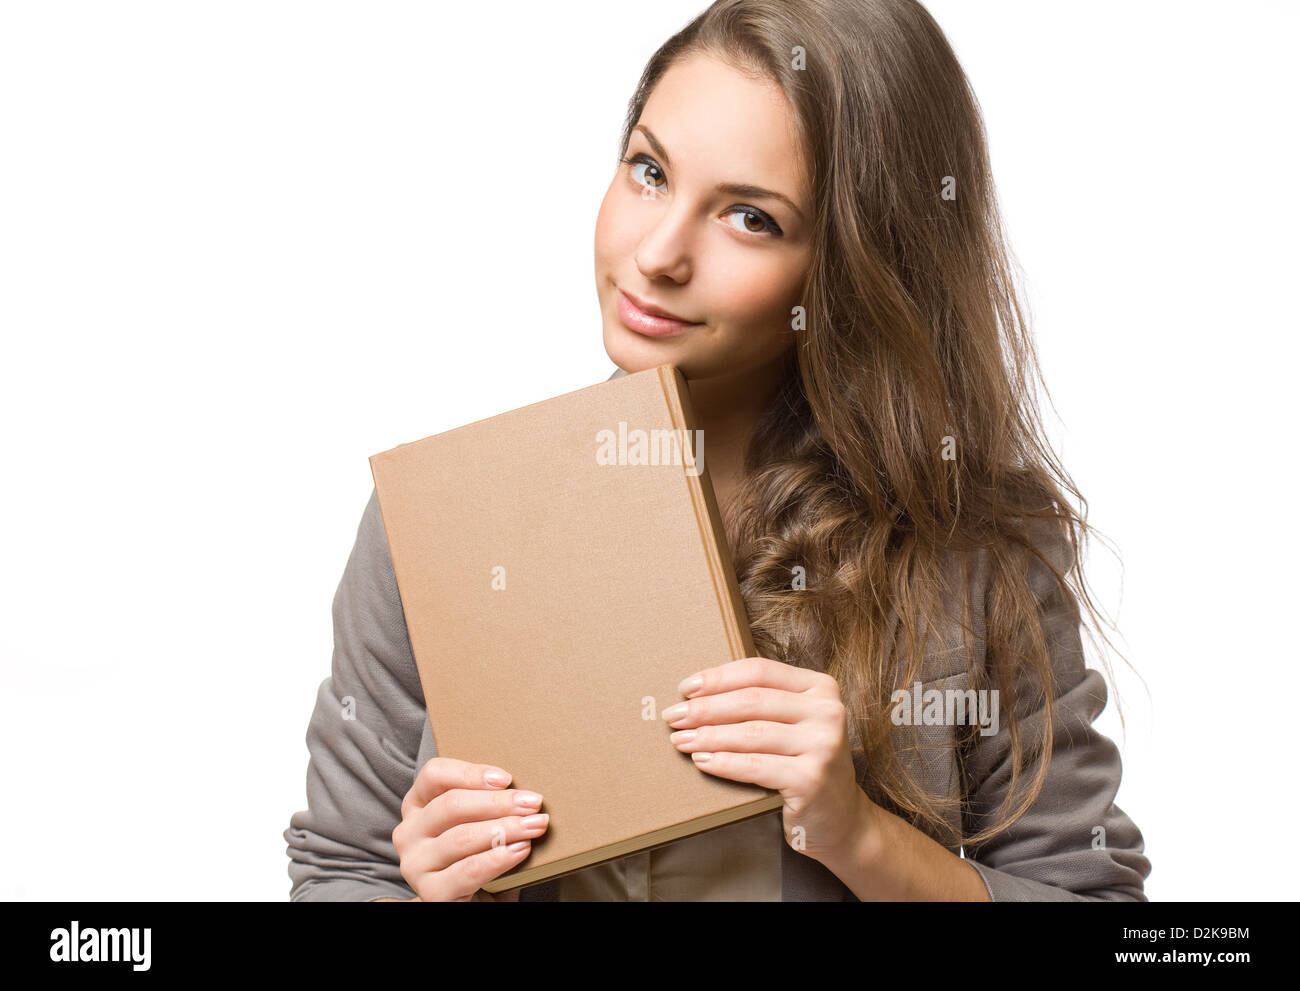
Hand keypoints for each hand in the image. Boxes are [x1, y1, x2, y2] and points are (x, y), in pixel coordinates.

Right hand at [390, 757, 547, 901]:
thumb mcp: (475, 822)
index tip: (507, 779)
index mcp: (417, 805)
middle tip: (533, 803)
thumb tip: (523, 791)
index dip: (471, 773)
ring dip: (505, 829)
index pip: (434, 775)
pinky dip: (498, 858)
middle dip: (499, 802)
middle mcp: (409, 832)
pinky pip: (468, 870)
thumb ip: (486, 804)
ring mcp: (415, 864)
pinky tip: (520, 850)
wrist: (471, 901)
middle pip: (452, 805)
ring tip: (534, 826)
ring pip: (462, 837)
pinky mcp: (431, 892)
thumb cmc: (476, 854)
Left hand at [663, 656, 869, 863]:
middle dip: (705, 708)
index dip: (719, 678)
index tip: (685, 688)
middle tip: (673, 716)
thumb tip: (698, 694)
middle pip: (752, 701)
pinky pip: (755, 766)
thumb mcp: (793, 725)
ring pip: (750, 733)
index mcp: (821, 687)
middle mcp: (827, 711)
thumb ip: (763, 704)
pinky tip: (701, 760)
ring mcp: (823, 745)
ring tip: (680, 740)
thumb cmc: (804, 764)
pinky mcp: (812, 778)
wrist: (840, 819)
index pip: (760, 672)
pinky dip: (723, 762)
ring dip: (708, 735)